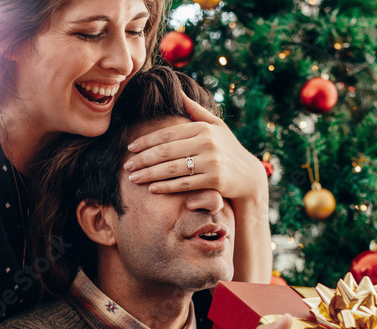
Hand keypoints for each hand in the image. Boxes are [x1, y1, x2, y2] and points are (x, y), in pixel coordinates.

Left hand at [124, 93, 265, 202]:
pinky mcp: (215, 180)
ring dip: (149, 174)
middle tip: (127, 165)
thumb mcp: (216, 126)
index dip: (146, 141)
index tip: (130, 148)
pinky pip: (184, 184)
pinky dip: (166, 187)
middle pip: (166, 151)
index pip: (168, 134)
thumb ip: (196, 110)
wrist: (249, 176)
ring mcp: (211, 162)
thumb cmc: (228, 149)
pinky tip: (152, 188)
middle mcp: (207, 143)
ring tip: (133, 178)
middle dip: (143, 159)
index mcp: (203, 128)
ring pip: (172, 168)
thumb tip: (178, 92)